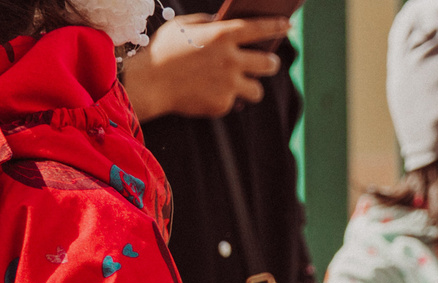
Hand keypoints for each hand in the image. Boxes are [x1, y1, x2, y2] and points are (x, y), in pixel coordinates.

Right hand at [119, 14, 286, 120]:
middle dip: (271, 63)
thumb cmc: (163, 51)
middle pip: (270, 64)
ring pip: (257, 90)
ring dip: (251, 86)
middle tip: (268, 62)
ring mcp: (229, 84)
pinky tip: (209, 93)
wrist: (149, 84)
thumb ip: (207, 23)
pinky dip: (225, 98)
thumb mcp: (183, 26)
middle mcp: (231, 60)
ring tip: (238, 83)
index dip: (277, 26)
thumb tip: (222, 23)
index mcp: (222, 35)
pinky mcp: (222, 104)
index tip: (289, 26)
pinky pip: (233, 102)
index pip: (260, 28)